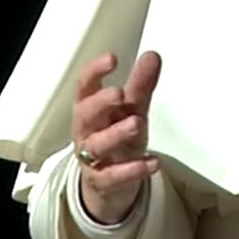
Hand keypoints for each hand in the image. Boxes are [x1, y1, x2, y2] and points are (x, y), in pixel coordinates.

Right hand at [71, 50, 162, 224]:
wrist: (110, 183)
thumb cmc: (117, 137)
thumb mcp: (131, 110)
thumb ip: (140, 85)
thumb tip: (151, 55)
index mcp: (90, 107)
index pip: (85, 86)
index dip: (95, 71)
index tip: (112, 58)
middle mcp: (86, 130)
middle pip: (85, 114)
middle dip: (100, 103)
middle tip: (120, 93)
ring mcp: (92, 157)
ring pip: (97, 145)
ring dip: (116, 133)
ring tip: (137, 123)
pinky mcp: (102, 181)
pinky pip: (113, 177)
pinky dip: (132, 170)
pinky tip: (153, 163)